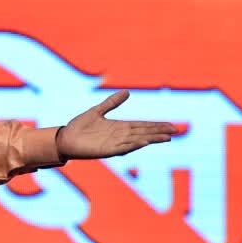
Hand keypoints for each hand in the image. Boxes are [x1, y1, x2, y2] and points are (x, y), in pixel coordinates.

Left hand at [56, 90, 178, 159]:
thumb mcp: (98, 111)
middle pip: (144, 132)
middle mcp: (120, 136)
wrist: (64, 138)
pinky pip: (123, 148)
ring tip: (166, 137)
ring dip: (151, 139)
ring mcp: (114, 144)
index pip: (143, 125)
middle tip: (177, 131)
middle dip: (159, 132)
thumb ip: (112, 102)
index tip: (172, 125)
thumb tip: (127, 91)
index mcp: (119, 127)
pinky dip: (133, 145)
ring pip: (137, 140)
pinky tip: (144, 142)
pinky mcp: (107, 150)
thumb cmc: (79, 126)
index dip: (157, 125)